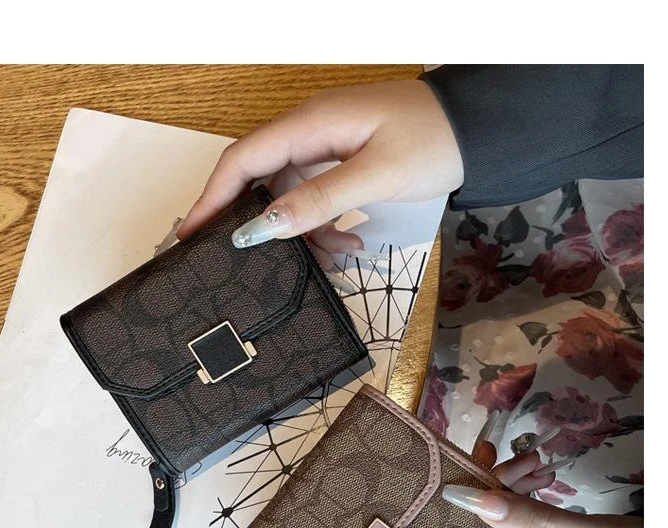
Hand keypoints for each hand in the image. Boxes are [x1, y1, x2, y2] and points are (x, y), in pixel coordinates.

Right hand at [178, 80, 463, 265]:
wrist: (475, 131)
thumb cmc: (433, 140)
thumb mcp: (378, 174)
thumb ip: (321, 199)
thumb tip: (267, 225)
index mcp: (311, 125)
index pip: (243, 160)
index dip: (212, 197)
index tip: (192, 234)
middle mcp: (311, 134)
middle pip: (260, 180)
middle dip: (252, 221)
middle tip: (240, 262)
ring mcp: (327, 149)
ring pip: (291, 197)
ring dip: (304, 233)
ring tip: (330, 259)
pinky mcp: (343, 165)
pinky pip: (318, 200)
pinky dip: (327, 228)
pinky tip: (349, 245)